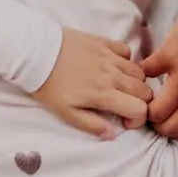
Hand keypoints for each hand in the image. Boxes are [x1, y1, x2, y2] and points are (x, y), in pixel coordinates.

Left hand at [31, 28, 152, 139]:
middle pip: (145, 91)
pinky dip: (126, 60)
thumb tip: (113, 134)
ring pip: (139, 72)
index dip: (138, 119)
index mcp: (104, 94)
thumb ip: (91, 124)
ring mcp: (109, 57)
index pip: (140, 109)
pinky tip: (114, 66)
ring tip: (120, 87)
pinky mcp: (103, 42)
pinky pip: (126, 51)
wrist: (32, 52)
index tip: (125, 121)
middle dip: (139, 102)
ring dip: (135, 83)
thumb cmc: (47, 85)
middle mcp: (112, 75)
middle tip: (124, 105)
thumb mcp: (65, 112)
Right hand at [141, 0, 177, 141]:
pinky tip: (142, 66)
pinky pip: (145, 73)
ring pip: (155, 110)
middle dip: (157, 122)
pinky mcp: (170, 55)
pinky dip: (139, 71)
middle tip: (151, 107)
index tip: (167, 119)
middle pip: (169, 128)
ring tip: (142, 91)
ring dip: (145, 103)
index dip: (174, 130)